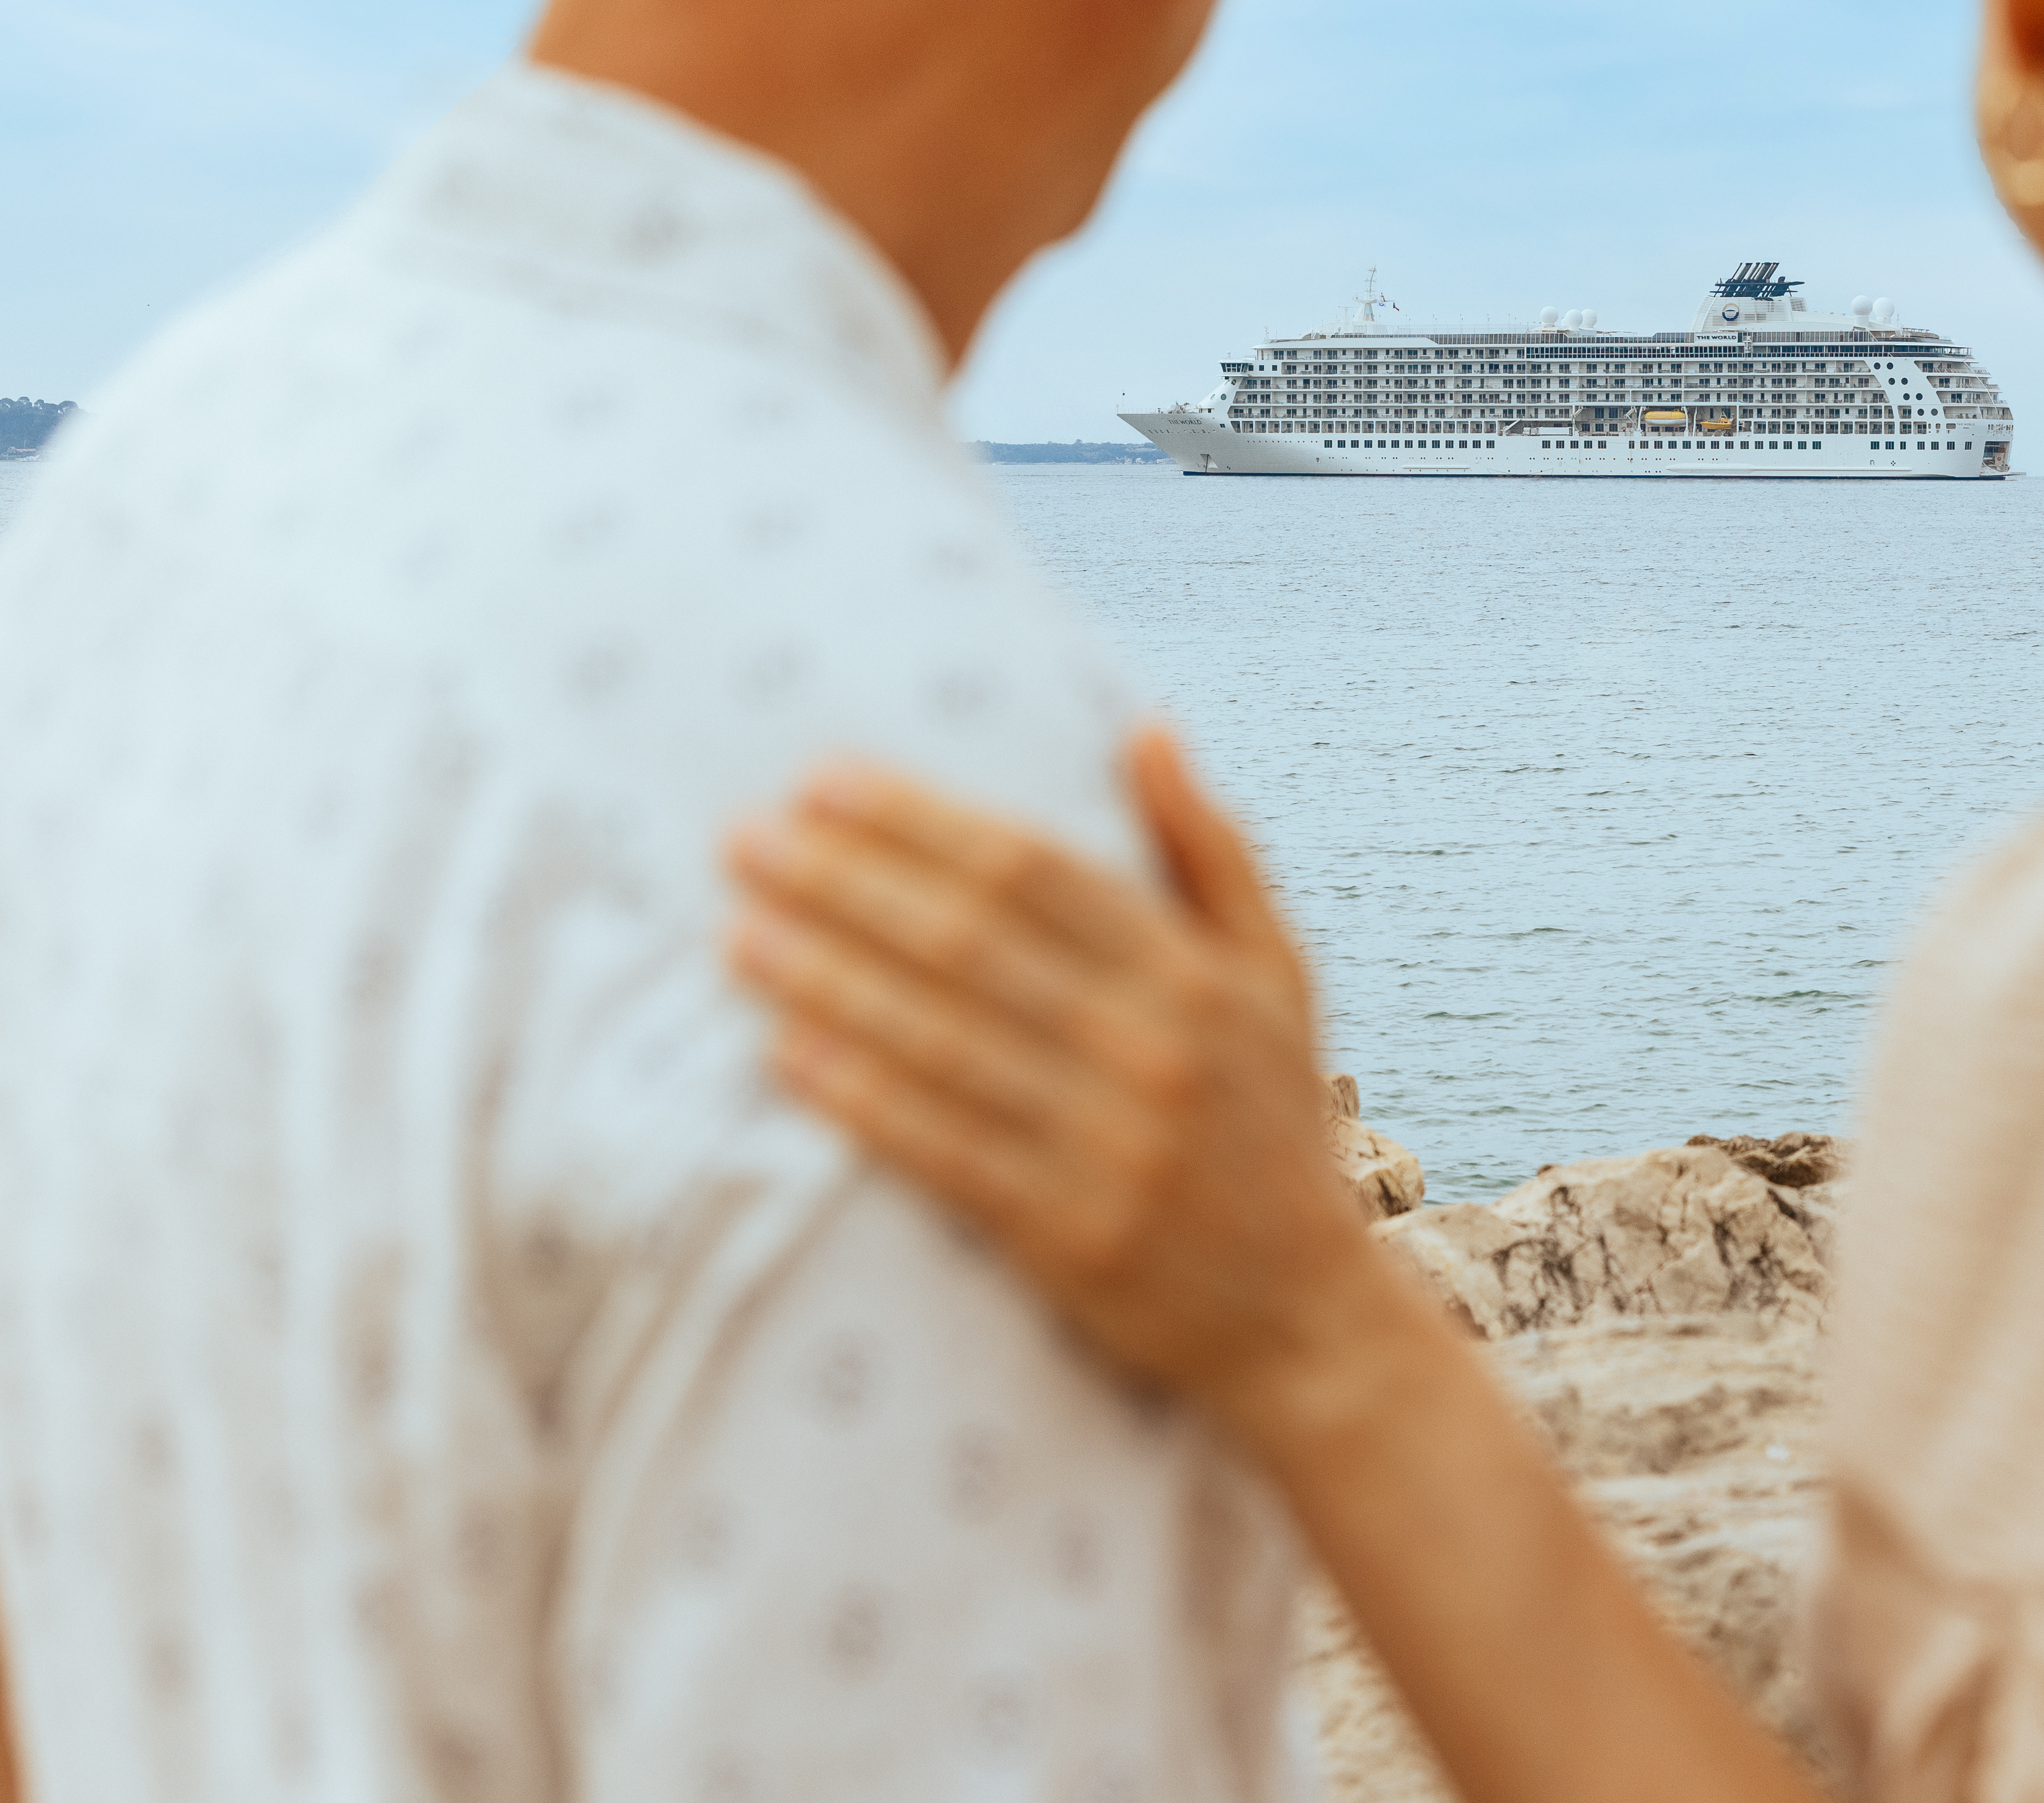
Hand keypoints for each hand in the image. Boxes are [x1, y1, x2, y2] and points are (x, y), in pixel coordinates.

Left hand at [728, 731, 1827, 1802]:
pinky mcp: (1068, 1238)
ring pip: (939, 1043)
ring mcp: (1109, 1146)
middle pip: (969, 945)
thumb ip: (1210, 848)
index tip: (822, 781)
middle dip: (845, 886)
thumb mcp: (1275, 972)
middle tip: (744, 842)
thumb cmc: (1272, 1121)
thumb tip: (1143, 727)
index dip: (920, 821)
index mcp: (1193, 974)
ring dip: (827, 982)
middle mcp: (1151, 1049)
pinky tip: (786, 1055)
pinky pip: (941, 1153)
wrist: (1305, 1315)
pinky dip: (861, 1100)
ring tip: (738, 934)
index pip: (1032, 871)